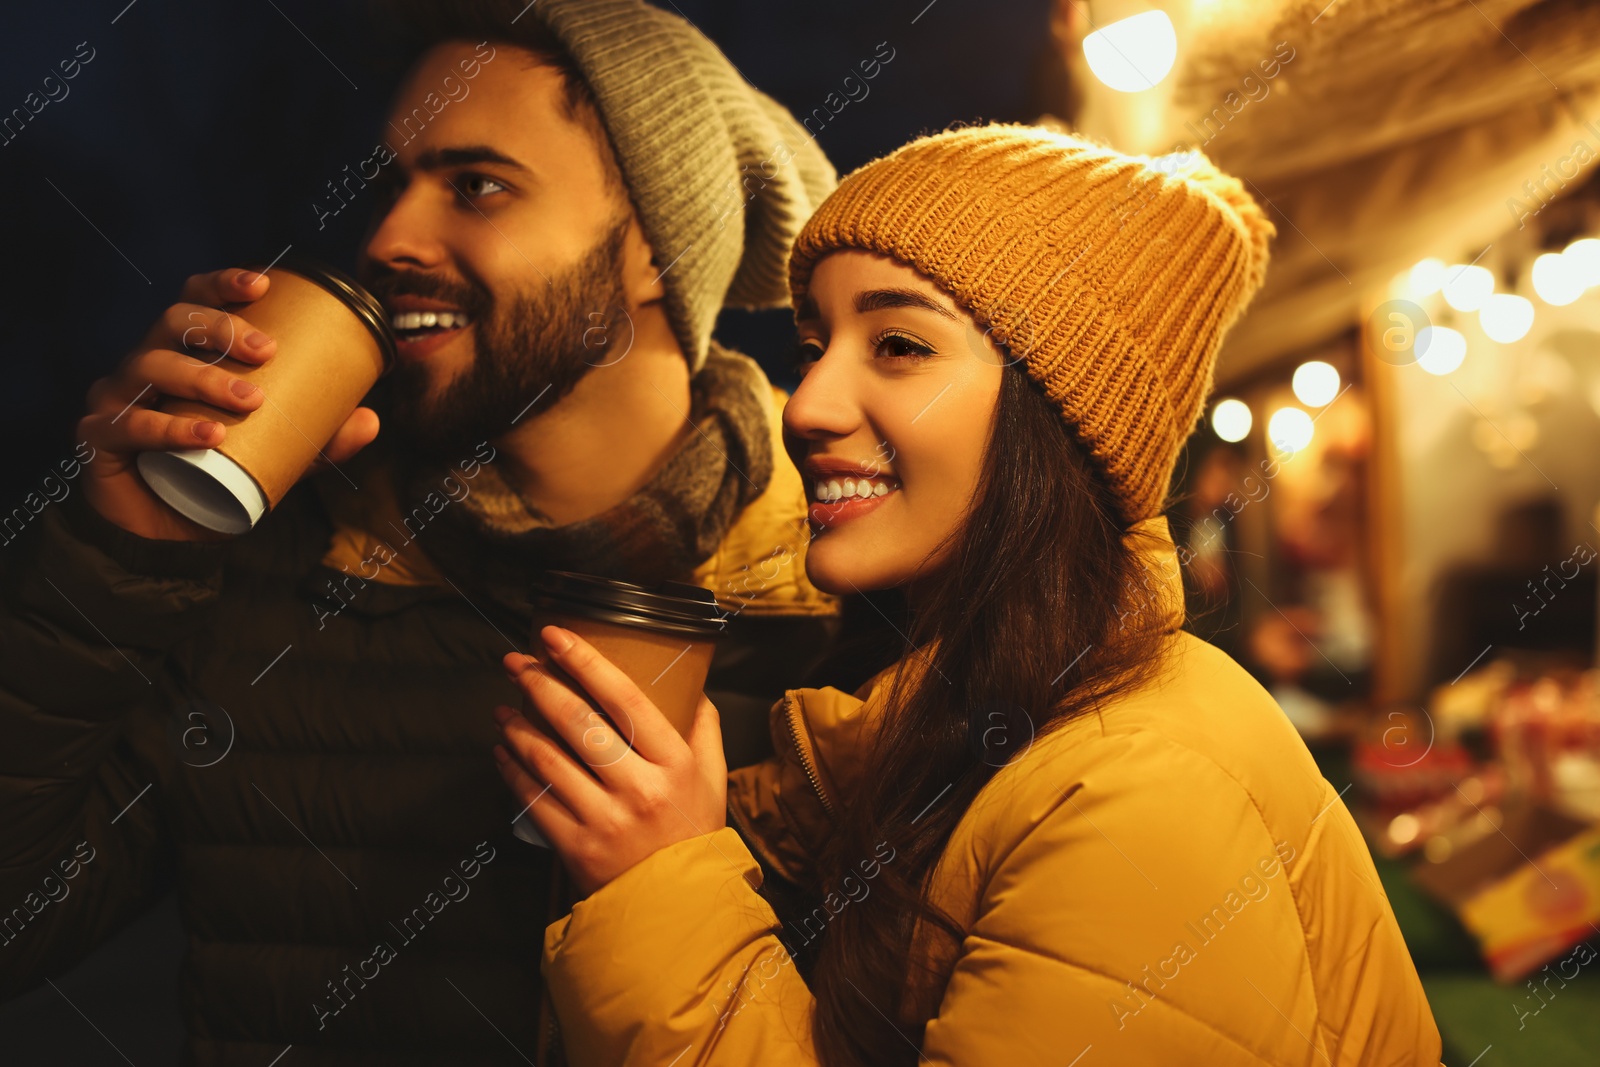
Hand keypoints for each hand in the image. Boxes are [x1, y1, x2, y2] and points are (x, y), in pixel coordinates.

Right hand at [78, 267, 379, 540]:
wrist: (165, 535)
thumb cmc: (214, 476)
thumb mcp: (277, 454)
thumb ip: (319, 439)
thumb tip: (372, 420)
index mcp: (182, 352)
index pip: (195, 300)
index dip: (223, 284)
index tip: (264, 284)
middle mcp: (145, 363)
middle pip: (173, 321)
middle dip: (222, 328)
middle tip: (267, 352)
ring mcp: (116, 396)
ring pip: (152, 365)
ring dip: (204, 376)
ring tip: (250, 399)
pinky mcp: (98, 436)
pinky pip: (131, 424)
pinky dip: (172, 429)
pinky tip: (208, 435)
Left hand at [493, 625, 726, 895]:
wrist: (680, 908)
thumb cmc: (694, 834)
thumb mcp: (713, 778)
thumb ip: (703, 727)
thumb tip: (691, 683)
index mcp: (674, 763)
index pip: (625, 698)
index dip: (585, 661)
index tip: (554, 635)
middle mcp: (640, 788)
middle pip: (579, 722)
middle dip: (540, 684)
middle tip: (515, 663)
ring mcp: (606, 820)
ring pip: (549, 759)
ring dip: (518, 726)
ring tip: (503, 707)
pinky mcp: (577, 848)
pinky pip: (534, 800)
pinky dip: (512, 771)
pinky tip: (503, 751)